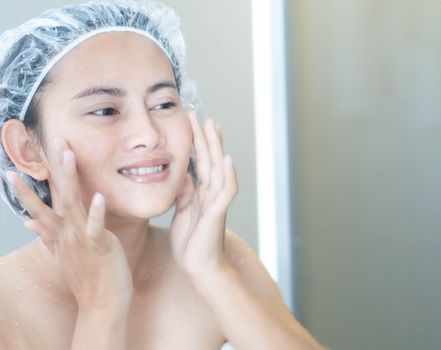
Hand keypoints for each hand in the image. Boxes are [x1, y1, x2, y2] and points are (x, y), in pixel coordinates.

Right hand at [7, 139, 131, 308]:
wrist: (101, 304)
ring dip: (70, 179)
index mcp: (60, 233)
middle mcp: (66, 233)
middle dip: (55, 168)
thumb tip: (29, 222)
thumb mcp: (61, 255)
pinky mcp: (99, 246)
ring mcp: (81, 239)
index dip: (29, 187)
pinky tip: (98, 196)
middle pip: (58, 195)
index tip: (13, 169)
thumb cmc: (86, 277)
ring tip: (68, 154)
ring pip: (73, 204)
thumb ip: (46, 236)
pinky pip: (96, 227)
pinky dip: (96, 213)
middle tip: (52, 141)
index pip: (43, 204)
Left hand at [170, 112, 237, 279]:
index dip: (197, 143)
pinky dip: (228, 175)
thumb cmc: (191, 242)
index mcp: (201, 193)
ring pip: (218, 169)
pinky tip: (227, 160)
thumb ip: (185, 194)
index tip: (192, 123)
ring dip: (216, 147)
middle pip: (210, 159)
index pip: (200, 162)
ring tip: (213, 127)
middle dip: (205, 137)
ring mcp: (216, 201)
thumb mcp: (182, 212)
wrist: (199, 267)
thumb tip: (185, 175)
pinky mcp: (217, 212)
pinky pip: (226, 191)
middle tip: (202, 116)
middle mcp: (211, 193)